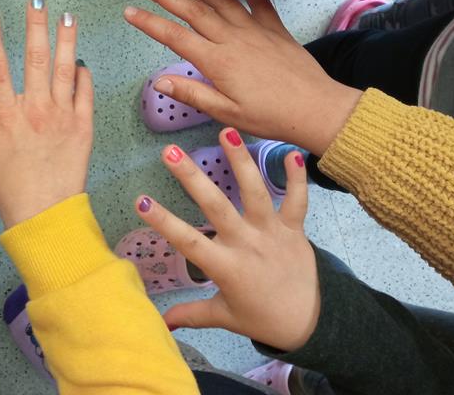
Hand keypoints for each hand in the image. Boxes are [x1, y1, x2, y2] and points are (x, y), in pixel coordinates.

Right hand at [0, 2, 93, 227]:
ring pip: (64, 68)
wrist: (44, 214)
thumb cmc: (7, 189)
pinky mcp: (83, 126)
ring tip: (66, 17)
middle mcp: (34, 108)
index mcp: (5, 115)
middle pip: (34, 57)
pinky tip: (80, 61)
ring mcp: (62, 115)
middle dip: (35, 24)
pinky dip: (83, 74)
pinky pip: (85, 92)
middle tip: (36, 2)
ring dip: (65, 39)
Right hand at [123, 0, 360, 154]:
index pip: (174, 36)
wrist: (317, 110)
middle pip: (192, 9)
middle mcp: (233, 39)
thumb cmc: (273, 117)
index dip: (149, 22)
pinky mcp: (275, 28)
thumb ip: (192, 94)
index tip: (129, 11)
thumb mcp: (227, 113)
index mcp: (218, 62)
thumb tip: (159, 81)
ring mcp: (255, 29)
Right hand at [136, 128, 319, 350]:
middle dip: (192, 178)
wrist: (313, 323)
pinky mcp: (295, 229)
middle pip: (217, 206)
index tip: (141, 201)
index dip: (164, 222)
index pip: (189, 241)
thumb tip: (161, 323)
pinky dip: (297, 178)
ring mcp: (272, 233)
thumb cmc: (263, 319)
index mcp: (226, 267)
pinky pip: (298, 200)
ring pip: (255, 192)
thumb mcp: (224, 317)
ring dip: (240, 161)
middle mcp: (247, 244)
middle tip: (172, 151)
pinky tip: (292, 154)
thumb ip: (191, 313)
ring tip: (226, 132)